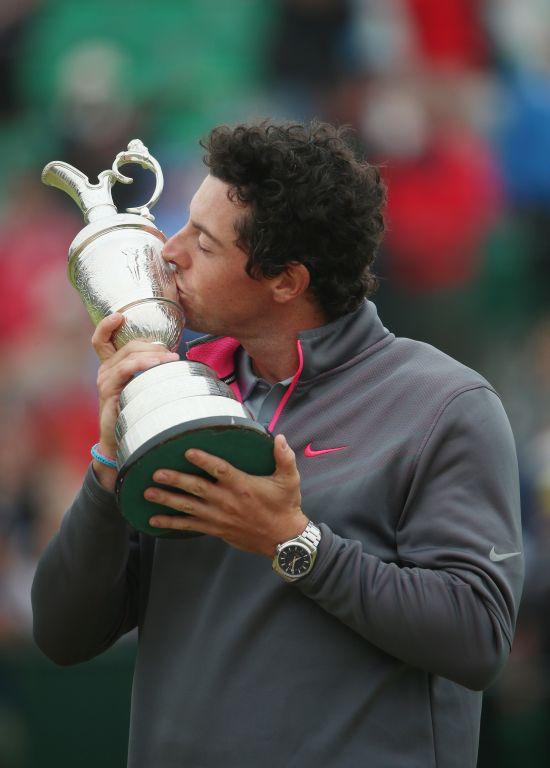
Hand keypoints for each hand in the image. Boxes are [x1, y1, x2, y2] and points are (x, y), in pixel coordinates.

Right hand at [92, 314, 179, 456]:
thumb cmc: (134, 412)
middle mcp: (104, 370)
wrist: (120, 441)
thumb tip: (172, 356)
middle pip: (127, 346)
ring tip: (172, 360)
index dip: (107, 325)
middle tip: (173, 354)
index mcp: (110, 366)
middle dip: (152, 345)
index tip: (120, 315)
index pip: (102, 340)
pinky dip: (142, 364)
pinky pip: (125, 371)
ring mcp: (105, 381)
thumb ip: (149, 370)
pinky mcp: (109, 392)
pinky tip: (156, 365)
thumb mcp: (141, 387)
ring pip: (129, 356)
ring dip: (153, 355)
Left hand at [145, 434, 307, 557]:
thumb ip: (284, 457)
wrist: (283, 539)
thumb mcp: (290, 480)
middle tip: (156, 473)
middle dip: (175, 480)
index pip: (220, 470)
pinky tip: (155, 520)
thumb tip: (279, 438)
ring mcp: (219, 516)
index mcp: (242, 486)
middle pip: (196, 488)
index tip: (188, 452)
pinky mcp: (216, 529)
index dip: (204, 460)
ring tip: (148, 493)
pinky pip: (190, 526)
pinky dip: (171, 523)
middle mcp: (227, 501)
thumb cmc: (285, 506)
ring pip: (188, 507)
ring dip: (167, 500)